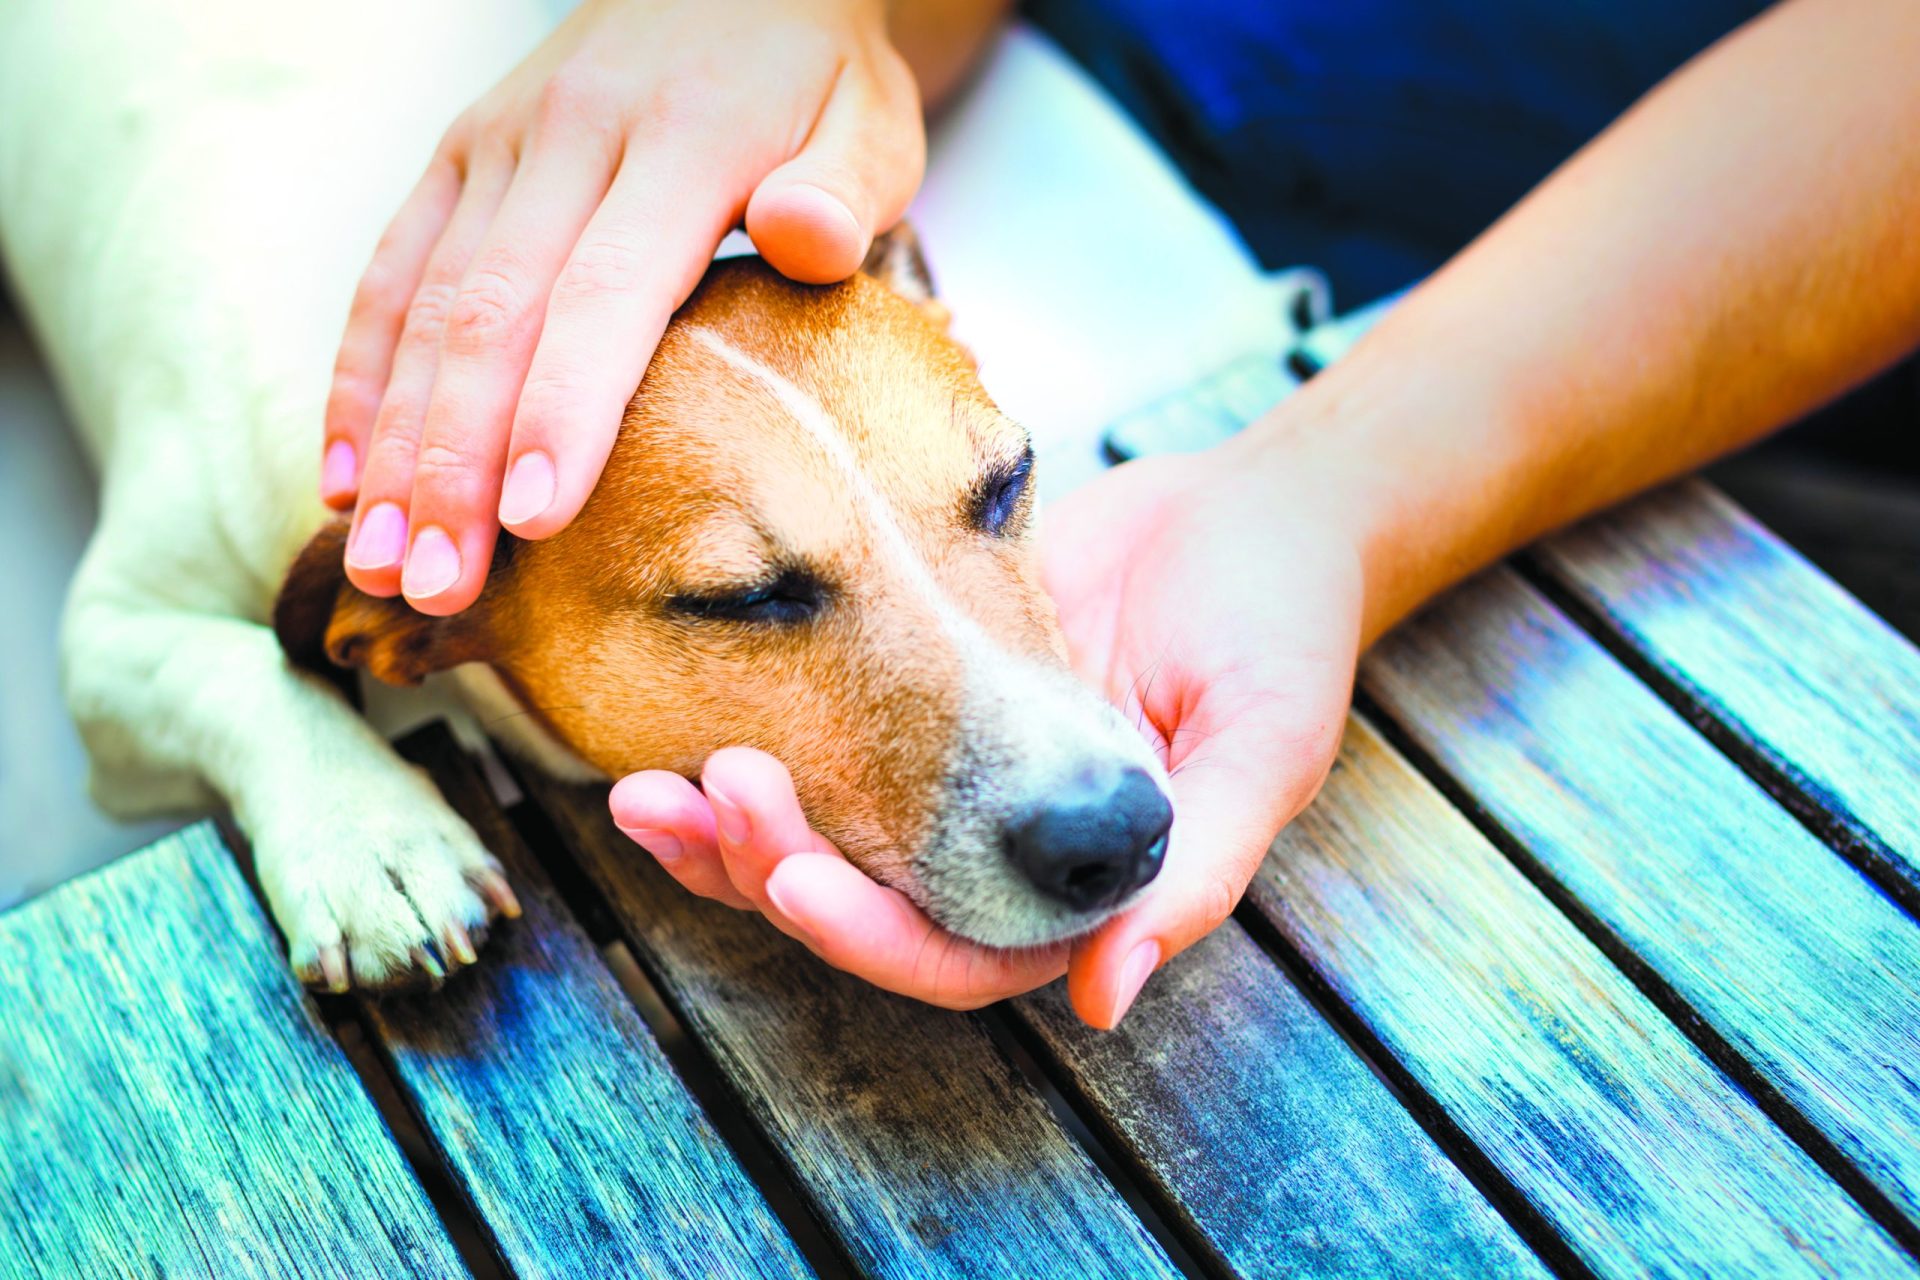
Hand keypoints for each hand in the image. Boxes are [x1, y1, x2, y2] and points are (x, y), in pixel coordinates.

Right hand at [323, 0, 922, 613]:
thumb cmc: (815, 80)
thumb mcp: (870, 121)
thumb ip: (842, 187)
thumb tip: (807, 236)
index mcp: (681, 141)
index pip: (606, 292)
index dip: (563, 410)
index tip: (533, 520)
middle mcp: (569, 137)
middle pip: (491, 317)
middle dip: (453, 463)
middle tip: (434, 585)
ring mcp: (498, 146)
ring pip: (425, 306)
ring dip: (394, 442)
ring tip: (378, 561)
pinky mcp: (458, 156)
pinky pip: (391, 272)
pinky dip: (358, 376)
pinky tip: (345, 474)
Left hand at [609, 442, 1364, 1025]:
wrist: (1250, 511)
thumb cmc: (1280, 628)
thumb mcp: (1266, 750)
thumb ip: (1196, 876)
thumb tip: (1103, 998)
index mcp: (1078, 893)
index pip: (955, 955)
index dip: (872, 937)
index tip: (796, 879)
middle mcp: (999, 857)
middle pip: (860, 910)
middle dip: (771, 869)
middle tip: (707, 795)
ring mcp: (947, 780)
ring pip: (817, 842)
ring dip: (727, 833)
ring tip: (645, 794)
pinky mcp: (908, 698)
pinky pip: (815, 744)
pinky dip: (743, 750)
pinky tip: (670, 741)